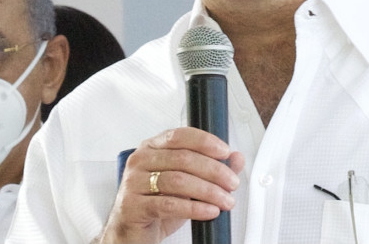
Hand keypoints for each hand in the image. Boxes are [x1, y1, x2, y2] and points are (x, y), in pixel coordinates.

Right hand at [99, 127, 244, 243]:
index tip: (225, 152)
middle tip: (231, 183)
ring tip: (225, 200)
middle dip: (214, 170)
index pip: (179, 135)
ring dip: (208, 191)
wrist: (132, 233)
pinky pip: (168, 205)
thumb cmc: (157, 205)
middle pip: (182, 158)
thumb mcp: (186, 185)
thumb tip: (236, 159)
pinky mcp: (133, 206)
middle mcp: (140, 161)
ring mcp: (133, 183)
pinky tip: (209, 210)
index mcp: (152, 148)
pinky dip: (194, 208)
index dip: (205, 142)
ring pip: (178, 181)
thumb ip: (211, 170)